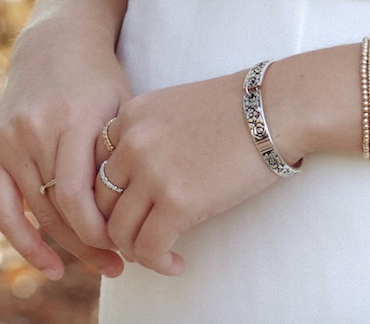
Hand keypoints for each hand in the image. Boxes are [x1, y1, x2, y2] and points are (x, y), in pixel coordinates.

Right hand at [0, 20, 132, 280]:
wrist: (56, 43)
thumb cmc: (100, 79)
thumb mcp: (121, 106)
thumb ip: (121, 156)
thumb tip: (138, 218)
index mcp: (72, 117)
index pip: (76, 193)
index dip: (97, 229)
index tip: (126, 247)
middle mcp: (35, 129)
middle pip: (58, 207)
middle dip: (90, 243)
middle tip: (119, 265)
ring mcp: (9, 139)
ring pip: (37, 212)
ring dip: (67, 247)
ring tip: (101, 264)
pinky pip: (4, 210)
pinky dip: (25, 243)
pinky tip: (52, 267)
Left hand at [93, 71, 281, 274]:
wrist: (274, 108)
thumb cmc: (235, 108)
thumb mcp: (174, 106)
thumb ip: (146, 135)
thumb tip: (132, 184)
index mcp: (131, 114)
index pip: (95, 165)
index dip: (109, 195)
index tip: (128, 209)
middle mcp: (133, 142)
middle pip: (100, 201)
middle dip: (116, 226)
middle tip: (138, 238)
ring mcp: (153, 172)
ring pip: (119, 231)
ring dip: (136, 250)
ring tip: (159, 253)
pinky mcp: (177, 202)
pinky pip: (149, 249)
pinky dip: (159, 264)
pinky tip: (177, 263)